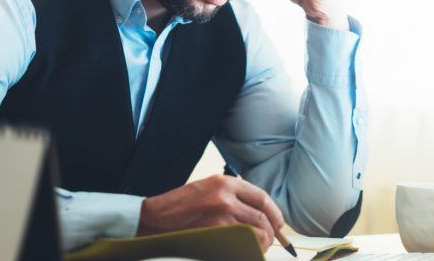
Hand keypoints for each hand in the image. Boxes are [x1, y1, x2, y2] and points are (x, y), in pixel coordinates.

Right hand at [135, 175, 283, 250]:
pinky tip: (245, 250)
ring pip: (256, 232)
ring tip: (258, 246)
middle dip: (270, 231)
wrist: (155, 218)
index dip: (274, 212)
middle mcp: (226, 196)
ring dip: (261, 242)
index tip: (278, 222)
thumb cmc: (181, 206)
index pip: (262, 197)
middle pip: (262, 216)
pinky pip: (242, 243)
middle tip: (271, 238)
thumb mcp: (208, 188)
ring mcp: (221, 216)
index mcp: (226, 183)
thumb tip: (259, 211)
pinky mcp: (215, 233)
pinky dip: (248, 248)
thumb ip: (233, 195)